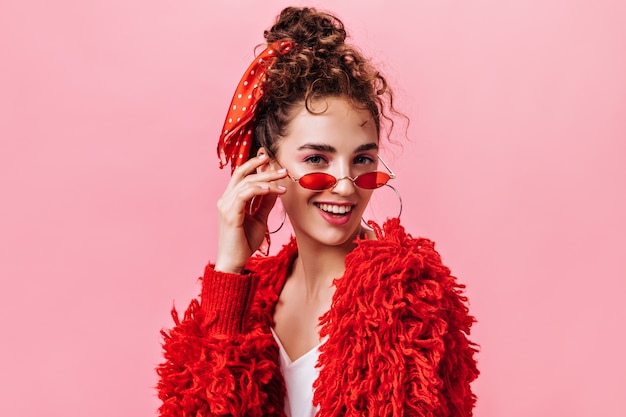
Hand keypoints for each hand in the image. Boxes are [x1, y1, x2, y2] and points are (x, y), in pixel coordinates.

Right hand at [214, 154, 287, 273]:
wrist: (234, 262)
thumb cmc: (244, 242)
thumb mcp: (259, 219)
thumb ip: (265, 203)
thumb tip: (275, 188)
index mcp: (230, 199)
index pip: (241, 175)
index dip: (255, 165)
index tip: (270, 159)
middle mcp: (225, 199)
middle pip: (243, 175)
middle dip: (263, 168)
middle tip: (282, 169)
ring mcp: (225, 206)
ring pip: (246, 183)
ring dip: (267, 179)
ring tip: (283, 180)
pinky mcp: (230, 214)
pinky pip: (245, 194)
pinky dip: (259, 189)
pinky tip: (273, 190)